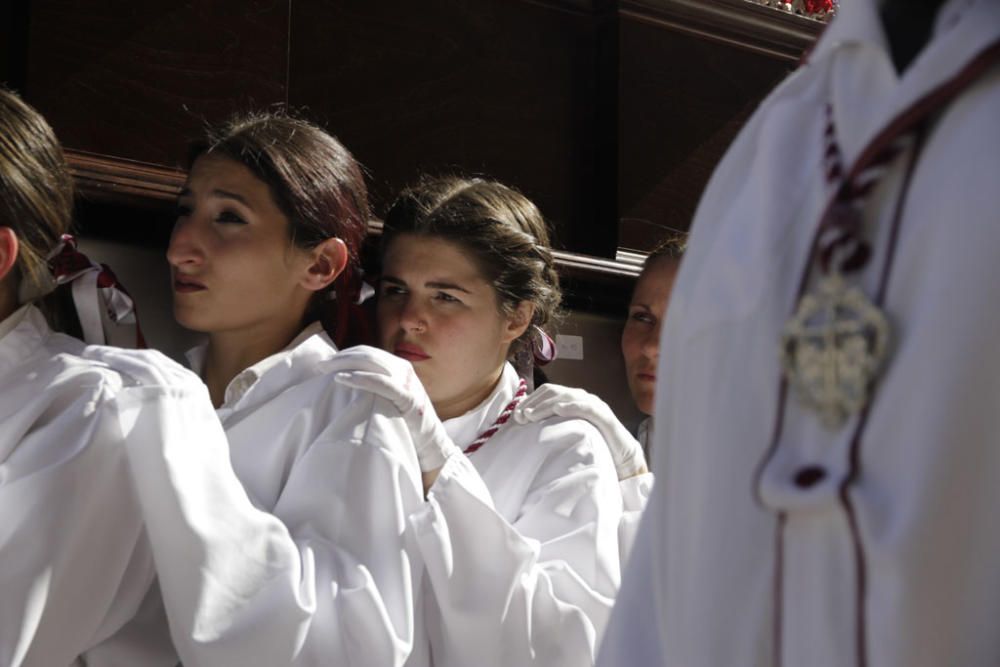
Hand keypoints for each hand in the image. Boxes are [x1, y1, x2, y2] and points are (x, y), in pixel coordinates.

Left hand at [329, 347, 459, 475]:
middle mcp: (404, 370)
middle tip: (320, 365)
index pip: (369, 353)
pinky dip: (360, 378)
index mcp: (400, 368)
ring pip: (372, 363)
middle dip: (341, 357)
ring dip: (345, 364)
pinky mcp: (408, 398)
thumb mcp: (390, 400)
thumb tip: (349, 381)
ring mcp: (407, 383)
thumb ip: (376, 388)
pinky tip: (342, 379)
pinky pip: (381, 383)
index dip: (346, 354)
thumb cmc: (406, 426)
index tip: (326, 362)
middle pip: (368, 354)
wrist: (431, 446)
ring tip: (325, 370)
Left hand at [513, 384, 647, 479]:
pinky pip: (587, 407)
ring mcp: (594, 405)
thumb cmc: (593, 445)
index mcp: (572, 400)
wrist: (622, 457)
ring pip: (566, 397)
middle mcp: (582, 398)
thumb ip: (552, 427)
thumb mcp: (568, 433)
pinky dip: (572, 406)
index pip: (547, 392)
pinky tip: (558, 410)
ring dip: (546, 405)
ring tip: (531, 415)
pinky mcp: (604, 416)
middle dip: (534, 402)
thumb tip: (526, 427)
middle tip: (520, 417)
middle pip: (553, 391)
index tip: (516, 415)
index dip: (530, 400)